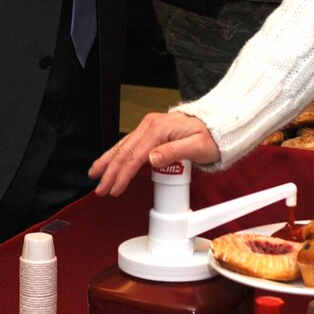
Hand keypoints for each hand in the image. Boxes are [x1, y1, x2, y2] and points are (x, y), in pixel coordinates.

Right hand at [89, 111, 219, 195]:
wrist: (218, 126)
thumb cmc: (211, 137)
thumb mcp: (198, 146)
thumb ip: (174, 152)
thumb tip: (152, 159)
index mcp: (159, 129)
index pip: (135, 156)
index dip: (122, 174)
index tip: (115, 188)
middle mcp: (151, 125)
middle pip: (124, 151)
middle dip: (110, 171)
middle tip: (100, 188)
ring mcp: (149, 127)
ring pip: (122, 146)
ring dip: (108, 161)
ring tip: (94, 174)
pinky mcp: (151, 132)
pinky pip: (129, 145)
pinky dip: (117, 155)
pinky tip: (109, 163)